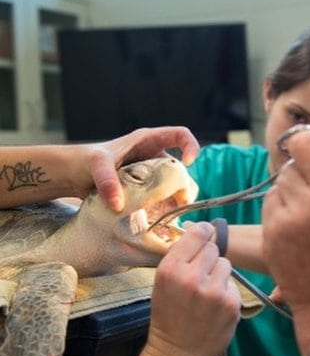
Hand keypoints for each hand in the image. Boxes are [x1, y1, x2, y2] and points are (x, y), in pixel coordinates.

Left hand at [76, 127, 199, 209]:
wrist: (71, 176)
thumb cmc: (84, 160)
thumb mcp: (96, 165)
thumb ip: (107, 181)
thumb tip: (118, 205)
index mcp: (147, 140)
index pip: (180, 135)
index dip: (191, 146)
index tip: (187, 163)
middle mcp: (152, 156)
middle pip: (180, 168)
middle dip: (184, 185)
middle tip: (180, 204)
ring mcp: (149, 174)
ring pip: (173, 186)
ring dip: (174, 201)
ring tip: (168, 216)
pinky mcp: (143, 190)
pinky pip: (160, 199)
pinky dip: (161, 210)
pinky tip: (155, 220)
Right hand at [144, 223, 240, 355]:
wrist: (177, 354)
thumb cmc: (168, 317)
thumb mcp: (163, 284)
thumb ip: (180, 259)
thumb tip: (202, 232)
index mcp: (170, 269)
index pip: (197, 234)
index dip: (203, 233)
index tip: (205, 236)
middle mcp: (191, 277)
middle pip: (214, 249)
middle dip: (209, 259)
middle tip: (201, 276)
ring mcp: (213, 291)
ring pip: (226, 265)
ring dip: (219, 275)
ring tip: (207, 294)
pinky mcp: (230, 304)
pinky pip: (233, 285)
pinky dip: (226, 294)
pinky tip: (214, 308)